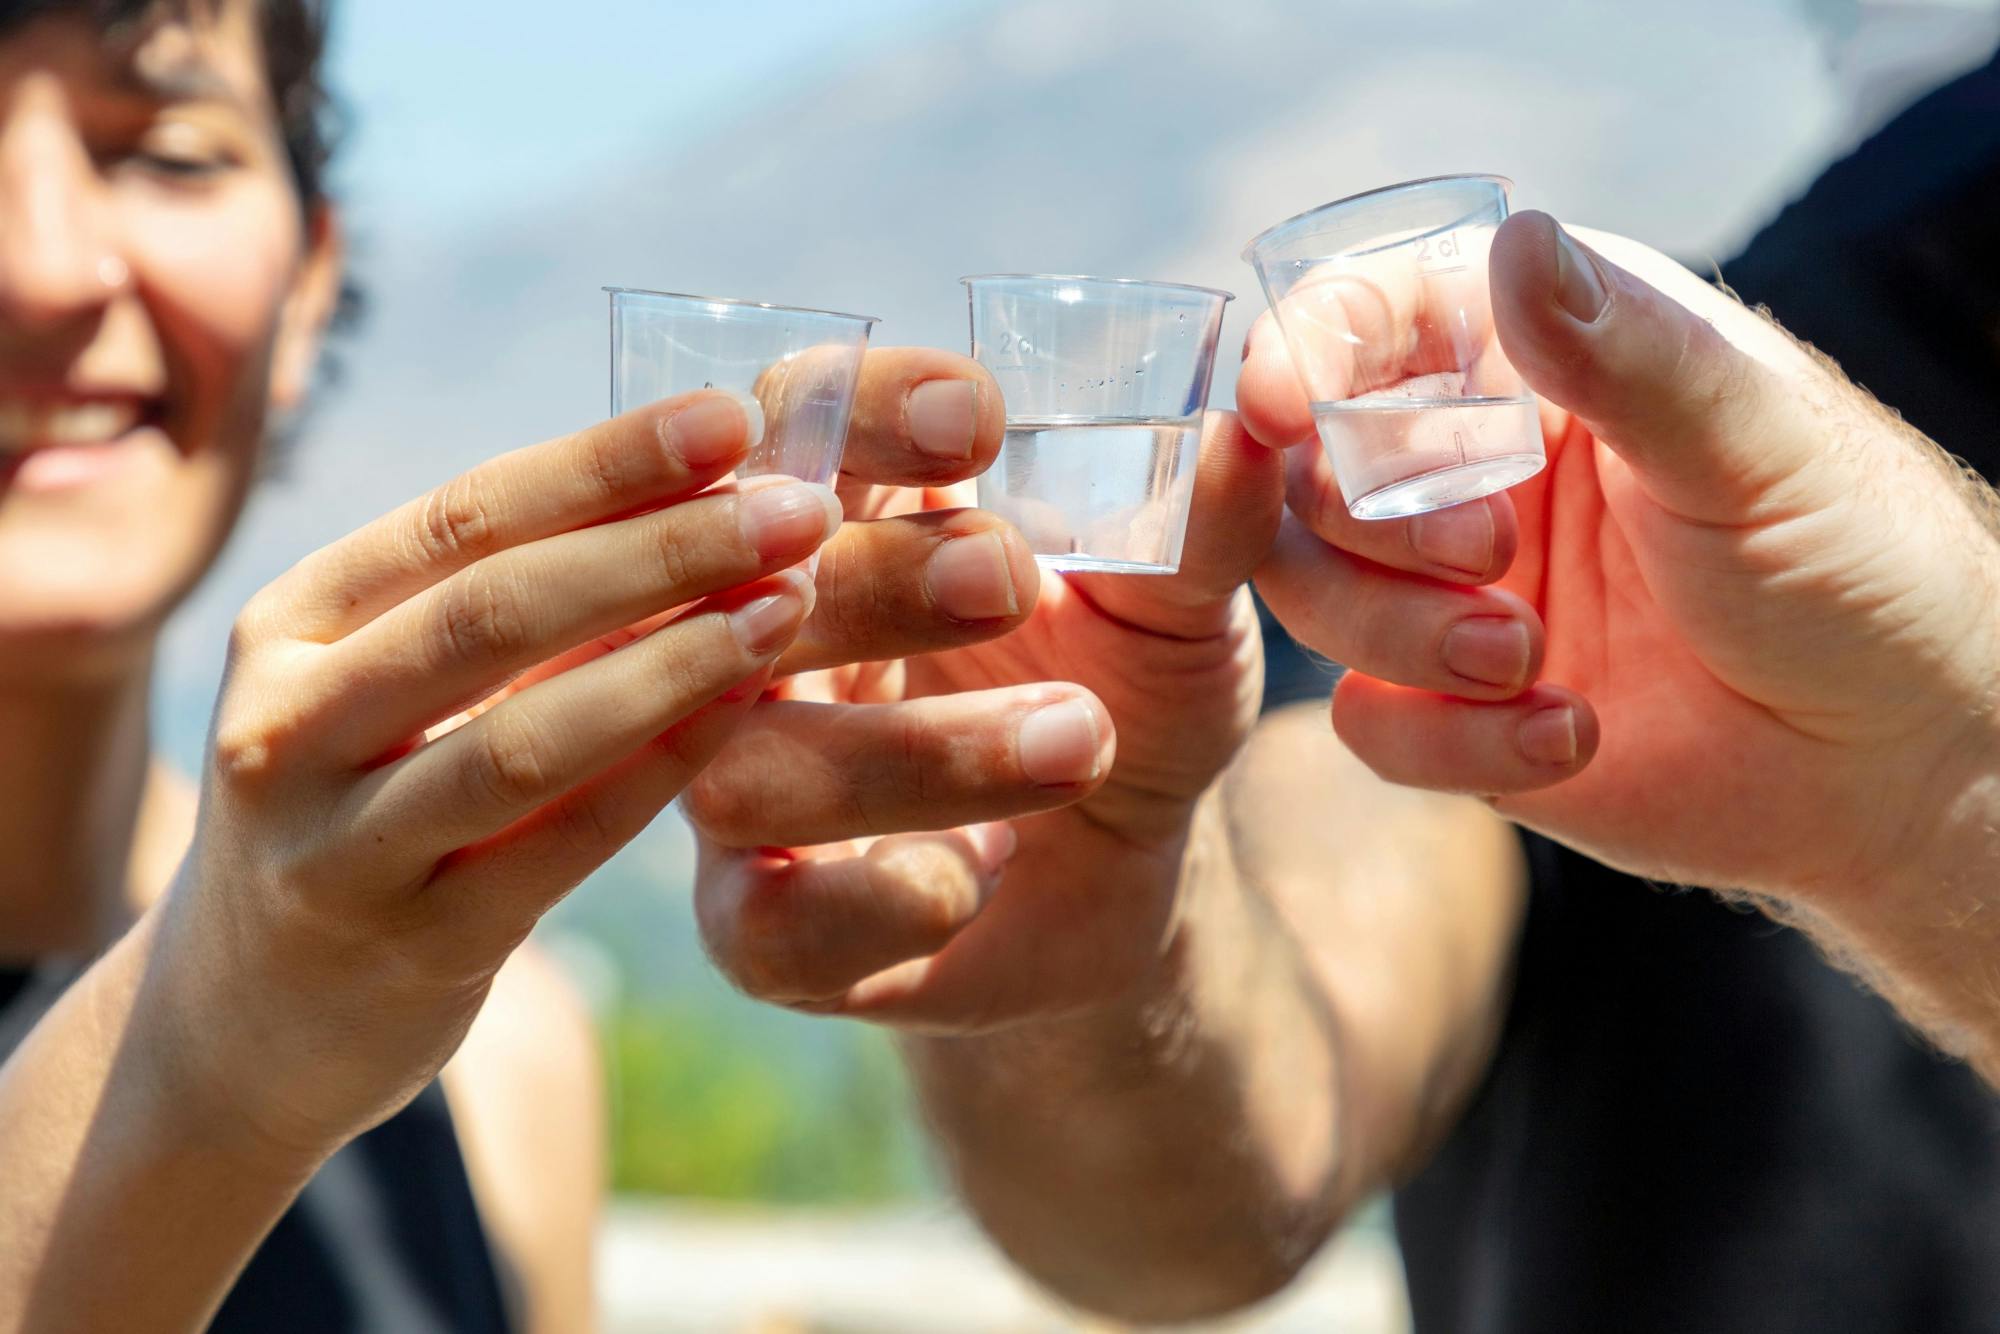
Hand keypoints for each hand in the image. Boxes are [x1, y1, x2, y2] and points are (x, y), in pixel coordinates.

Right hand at [147, 386, 836, 1156]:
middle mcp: (286, 725)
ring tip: (791, 601)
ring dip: (678, 659)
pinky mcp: (412, 947)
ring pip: (529, 737)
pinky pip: (561, 843)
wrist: (257, 1015)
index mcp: (289, 624)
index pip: (465, 515)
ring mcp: (338, 847)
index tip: (733, 417)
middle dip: (665, 549)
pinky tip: (749, 712)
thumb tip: (700, 488)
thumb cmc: (366, 803)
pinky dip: (662, 769)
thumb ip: (507, 601)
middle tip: (798, 508)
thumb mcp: (387, 686)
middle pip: (497, 610)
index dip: (606, 461)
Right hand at [688, 404, 1285, 1030]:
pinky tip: (990, 870)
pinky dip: (886, 898)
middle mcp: (758, 642)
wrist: (1135, 871)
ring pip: (745, 771)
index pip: (796, 420)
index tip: (976, 423)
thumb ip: (1195, 529)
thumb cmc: (1130, 693)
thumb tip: (1241, 434)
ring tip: (1076, 741)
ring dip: (912, 755)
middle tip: (1010, 581)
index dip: (860, 410)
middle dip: (875, 581)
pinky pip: (770, 923)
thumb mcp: (1179, 611)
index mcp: (844, 518)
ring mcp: (740, 788)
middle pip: (730, 588)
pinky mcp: (764, 930)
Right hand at [1243, 212, 1999, 904]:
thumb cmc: (1854, 563)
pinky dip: (1452, 740)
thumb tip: (1517, 237)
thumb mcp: (1748, 442)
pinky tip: (1570, 733)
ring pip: (1312, 597)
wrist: (1894, 760)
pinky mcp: (1451, 712)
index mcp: (1535, 364)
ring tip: (1528, 656)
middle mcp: (1470, 470)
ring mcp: (1450, 594)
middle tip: (1488, 552)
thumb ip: (1622, 353)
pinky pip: (1369, 726)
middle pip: (1309, 471)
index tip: (1280, 405)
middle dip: (1373, 520)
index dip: (1304, 354)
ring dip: (1404, 632)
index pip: (1371, 325)